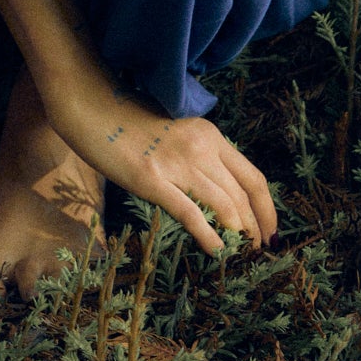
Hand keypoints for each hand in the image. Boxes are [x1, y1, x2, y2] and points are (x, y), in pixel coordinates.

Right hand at [38, 48, 275, 255]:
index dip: (267, 209)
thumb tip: (218, 190)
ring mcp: (177, 163)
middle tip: (256, 251)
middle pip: (243, 196)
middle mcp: (201, 146)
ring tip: (241, 255)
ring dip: (238, 235)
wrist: (91, 106)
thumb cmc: (129, 121)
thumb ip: (199, 154)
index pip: (253, 177)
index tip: (269, 232)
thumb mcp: (176, 131)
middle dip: (256, 229)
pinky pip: (190, 213)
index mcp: (209, 134)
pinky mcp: (152, 179)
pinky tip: (215, 250)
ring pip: (225, 206)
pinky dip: (208, 236)